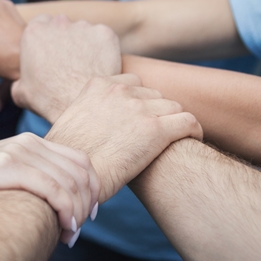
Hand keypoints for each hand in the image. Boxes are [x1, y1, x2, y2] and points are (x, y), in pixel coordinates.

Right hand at [0, 133, 99, 244]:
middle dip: (87, 204)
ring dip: (78, 213)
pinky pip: (54, 189)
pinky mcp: (6, 167)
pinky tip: (63, 229)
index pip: (79, 160)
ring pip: (71, 182)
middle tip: (76, 230)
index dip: (92, 188)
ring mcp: (16, 152)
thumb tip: (49, 202)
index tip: (88, 214)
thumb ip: (25, 179)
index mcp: (27, 142)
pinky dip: (66, 212)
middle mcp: (26, 142)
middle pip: (80, 171)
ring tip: (68, 235)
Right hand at [12, 15, 121, 122]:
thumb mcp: (20, 92)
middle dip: (64, 38)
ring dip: (84, 43)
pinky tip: (99, 66)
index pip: (40, 24)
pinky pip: (103, 38)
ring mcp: (83, 26)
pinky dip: (102, 48)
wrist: (78, 103)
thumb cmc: (47, 99)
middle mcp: (58, 23)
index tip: (50, 52)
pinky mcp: (104, 33)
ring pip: (83, 31)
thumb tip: (22, 82)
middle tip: (68, 60)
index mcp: (34, 32)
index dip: (45, 38)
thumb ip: (21, 78)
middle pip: (61, 24)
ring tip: (85, 66)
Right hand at [46, 75, 202, 202]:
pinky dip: (193, 131)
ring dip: (173, 122)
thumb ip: (87, 115)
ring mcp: (139, 108)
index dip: (137, 102)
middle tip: (153, 136)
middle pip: (153, 95)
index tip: (138, 119)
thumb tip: (92, 128)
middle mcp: (119, 91)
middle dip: (155, 113)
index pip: (131, 83)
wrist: (73, 178)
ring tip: (173, 141)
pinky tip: (192, 141)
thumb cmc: (66, 160)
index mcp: (97, 86)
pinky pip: (189, 122)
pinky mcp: (157, 130)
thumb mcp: (69, 124)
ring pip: (173, 107)